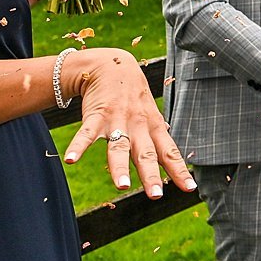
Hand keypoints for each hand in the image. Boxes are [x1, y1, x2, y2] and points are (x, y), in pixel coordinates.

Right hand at [61, 48, 194, 196]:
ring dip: (119, 166)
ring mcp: (118, 119)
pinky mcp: (96, 114)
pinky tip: (70, 160)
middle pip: (146, 153)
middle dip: (150, 174)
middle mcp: (138, 125)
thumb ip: (158, 140)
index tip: (190, 189)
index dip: (179, 170)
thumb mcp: (150, 116)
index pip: (169, 152)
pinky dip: (79, 146)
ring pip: (119, 146)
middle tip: (156, 195)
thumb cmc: (134, 97)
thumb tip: (172, 161)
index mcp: (153, 127)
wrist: (114, 65)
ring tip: (122, 186)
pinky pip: (86, 132)